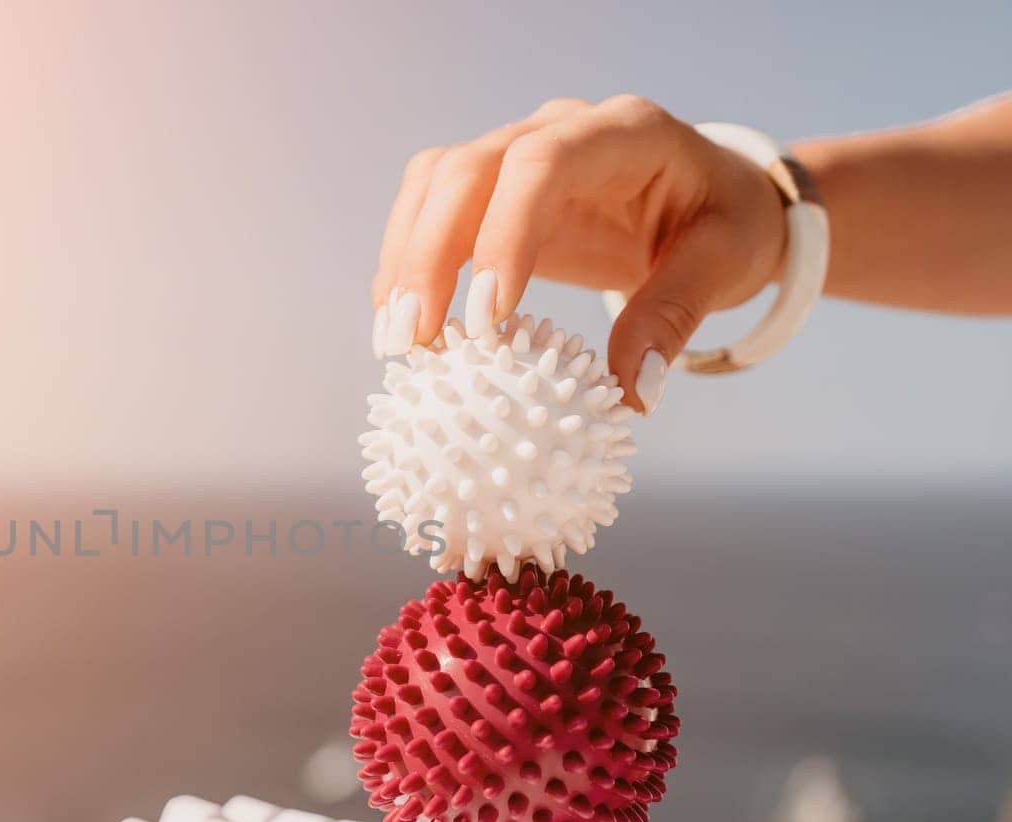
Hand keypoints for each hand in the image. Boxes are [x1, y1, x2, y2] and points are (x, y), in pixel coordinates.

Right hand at [371, 95, 787, 413]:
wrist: (710, 200)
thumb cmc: (723, 226)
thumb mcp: (724, 265)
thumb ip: (673, 317)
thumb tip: (630, 393)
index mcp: (627, 133)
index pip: (544, 163)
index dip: (504, 234)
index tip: (487, 318)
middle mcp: (561, 128)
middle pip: (468, 168)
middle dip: (429, 254)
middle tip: (414, 339)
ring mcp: (517, 152)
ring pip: (434, 183)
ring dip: (405, 260)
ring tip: (397, 341)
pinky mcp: (492, 191)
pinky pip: (431, 212)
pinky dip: (409, 265)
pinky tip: (404, 323)